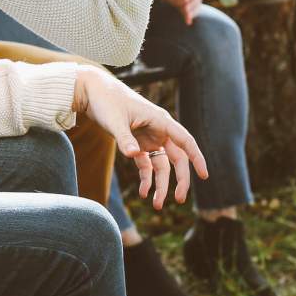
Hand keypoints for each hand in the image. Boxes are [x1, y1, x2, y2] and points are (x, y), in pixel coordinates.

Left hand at [73, 66, 207, 209]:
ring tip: (156, 205)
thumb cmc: (106, 100)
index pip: (185, 140)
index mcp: (160, 120)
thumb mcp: (114, 120)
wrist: (91, 91)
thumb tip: (134, 155)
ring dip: (161, 184)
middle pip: (176, 158)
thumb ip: (125, 138)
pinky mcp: (136, 142)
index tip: (204, 176)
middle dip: (180, 179)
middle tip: (179, 200)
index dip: (196, 158)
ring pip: (161, 165)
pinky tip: (143, 192)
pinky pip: (146, 164)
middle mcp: (157, 130)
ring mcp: (147, 137)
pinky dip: (146, 178)